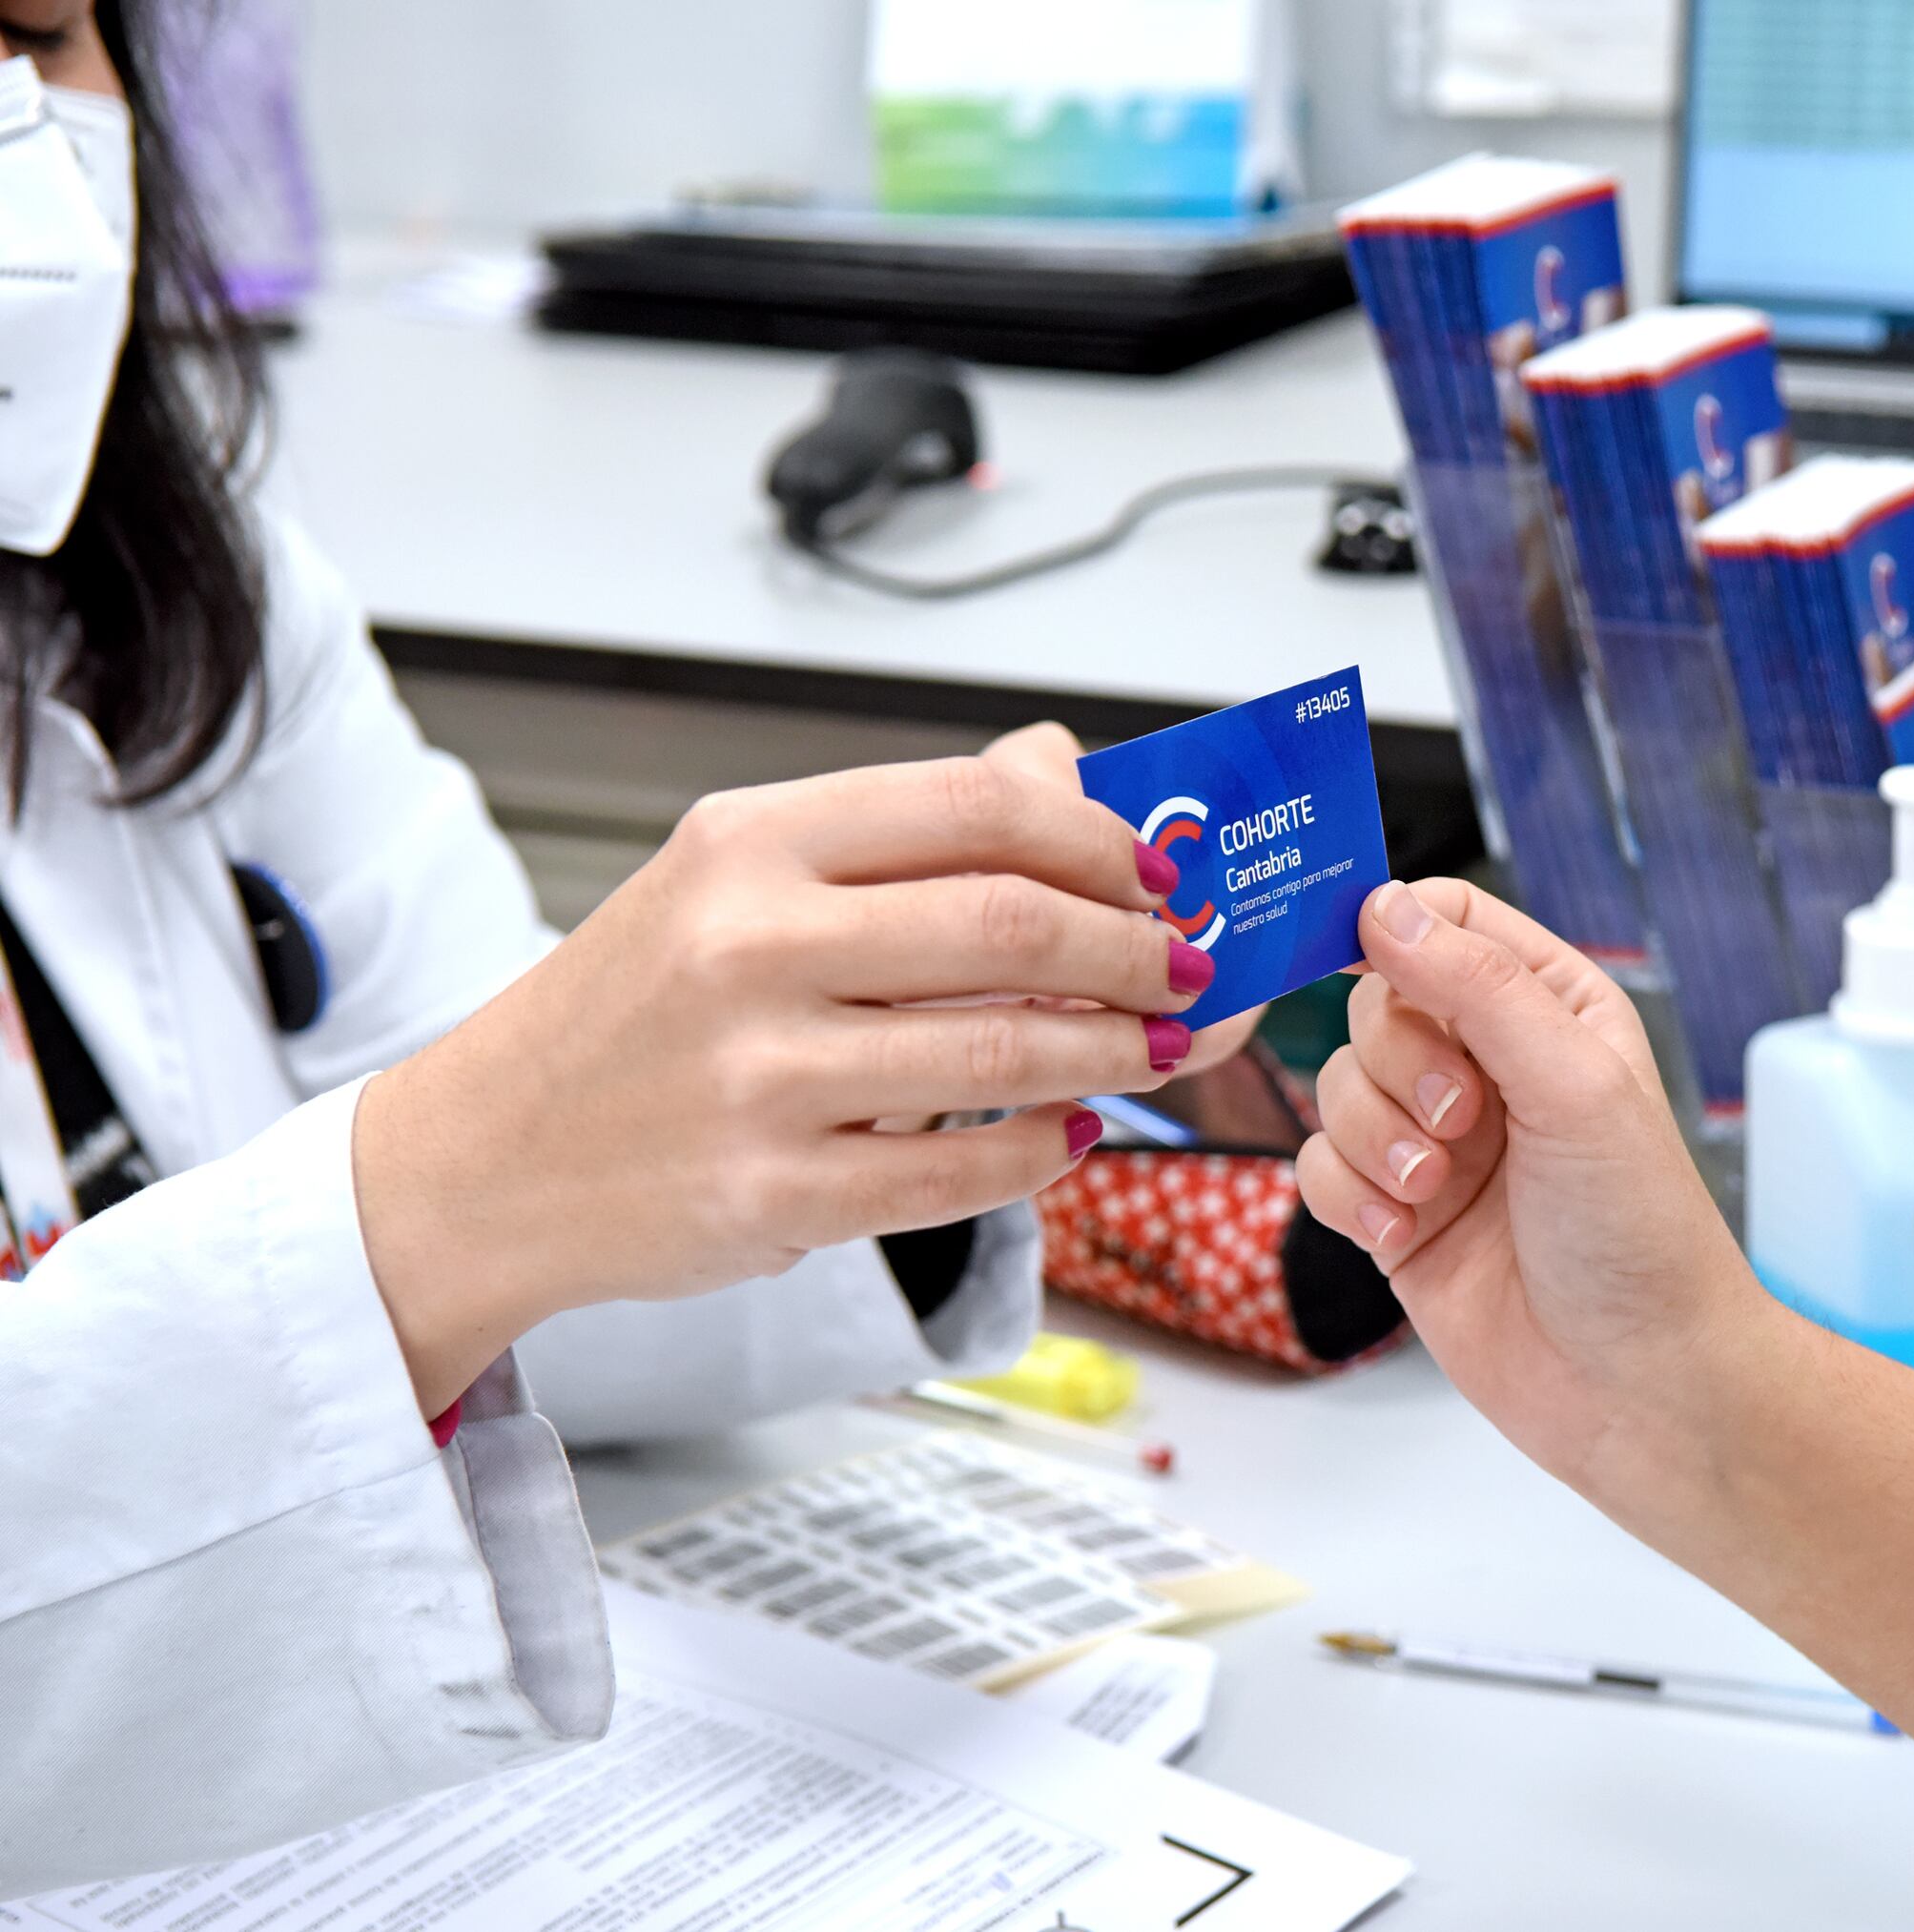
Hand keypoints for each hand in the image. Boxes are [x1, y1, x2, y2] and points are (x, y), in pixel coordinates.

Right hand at [355, 727, 1211, 1414]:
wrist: (482, 1159)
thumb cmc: (630, 1012)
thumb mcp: (736, 878)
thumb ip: (902, 832)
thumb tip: (1074, 778)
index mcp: (751, 841)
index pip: (982, 806)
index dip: (1104, 844)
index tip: (1158, 878)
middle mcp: (750, 945)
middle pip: (1018, 928)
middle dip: (1137, 953)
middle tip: (1184, 973)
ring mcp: (760, 1077)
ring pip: (1010, 1056)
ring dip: (1114, 1055)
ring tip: (1147, 1052)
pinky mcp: (774, 1194)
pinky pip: (963, 1173)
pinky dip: (1045, 1153)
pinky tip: (1067, 1132)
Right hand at [1293, 878, 1771, 1493]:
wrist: (1639, 1387)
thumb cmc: (1640, 1233)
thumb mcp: (1575, 1084)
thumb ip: (1478, 988)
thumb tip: (1383, 906)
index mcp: (1550, 1007)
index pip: (1443, 917)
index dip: (1392, 928)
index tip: (1362, 959)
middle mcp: (1489, 1065)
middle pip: (1372, 1004)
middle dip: (1396, 1065)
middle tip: (1460, 1124)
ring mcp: (1436, 1142)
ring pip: (1334, 1087)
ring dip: (1372, 1139)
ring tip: (1436, 1192)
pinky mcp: (1396, 1214)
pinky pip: (1318, 1168)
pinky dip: (1348, 1198)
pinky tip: (1403, 1236)